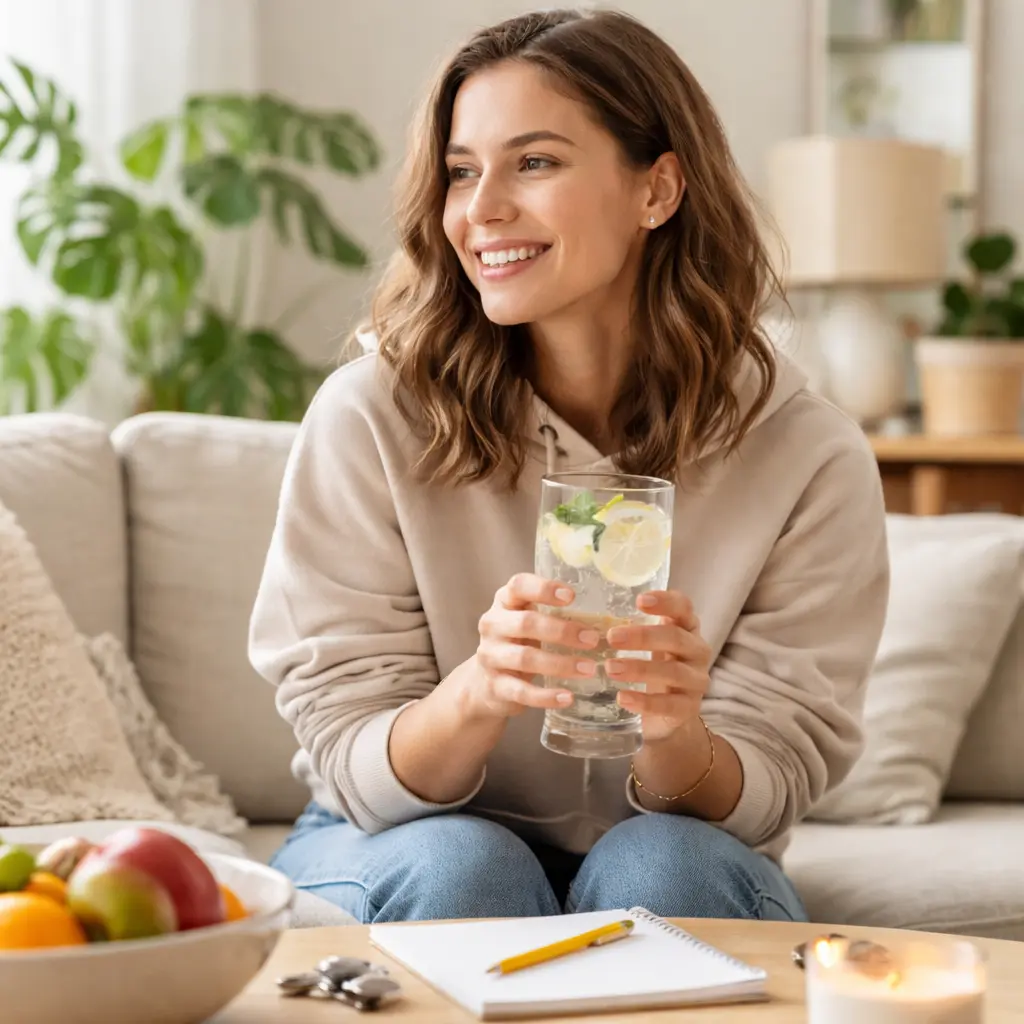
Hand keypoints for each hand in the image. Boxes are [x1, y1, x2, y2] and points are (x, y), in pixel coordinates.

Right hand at [466, 573, 598, 720]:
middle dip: (561, 631)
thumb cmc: (519, 642)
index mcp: (505, 602)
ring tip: (589, 669)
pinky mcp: (495, 687)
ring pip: (525, 658)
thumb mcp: (529, 620)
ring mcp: (490, 657)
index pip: (518, 586)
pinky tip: (568, 697)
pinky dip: (546, 696)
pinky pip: (522, 691)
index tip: (572, 596)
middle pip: (525, 623)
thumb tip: (609, 616)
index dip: (543, 588)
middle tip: (593, 639)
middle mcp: (493, 626)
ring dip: (560, 664)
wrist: (486, 683)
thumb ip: (555, 613)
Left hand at [605, 590, 710, 743]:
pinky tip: (622, 698)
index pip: (683, 607)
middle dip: (643, 636)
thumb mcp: (643, 644)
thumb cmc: (651, 667)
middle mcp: (697, 650)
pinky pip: (670, 705)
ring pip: (674, 672)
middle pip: (676, 638)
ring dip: (640, 668)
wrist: (664, 713)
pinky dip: (645, 702)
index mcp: (686, 627)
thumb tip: (583, 618)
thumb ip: (625, 629)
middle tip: (612, 637)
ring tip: (610, 668)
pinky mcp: (689, 709)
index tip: (639, 600)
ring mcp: (696, 681)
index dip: (665, 601)